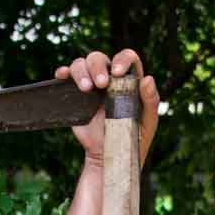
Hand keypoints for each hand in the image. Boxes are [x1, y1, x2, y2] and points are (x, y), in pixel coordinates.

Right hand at [55, 49, 159, 167]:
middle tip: (101, 84)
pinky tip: (63, 75)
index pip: (127, 58)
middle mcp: (109, 79)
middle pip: (99, 58)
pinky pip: (67, 77)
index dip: (122, 59)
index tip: (117, 73)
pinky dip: (63, 72)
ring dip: (81, 72)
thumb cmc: (132, 139)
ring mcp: (91, 86)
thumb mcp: (147, 123)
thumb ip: (151, 101)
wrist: (108, 157)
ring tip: (86, 89)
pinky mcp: (75, 95)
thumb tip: (148, 78)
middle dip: (98, 67)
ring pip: (81, 64)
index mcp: (128, 81)